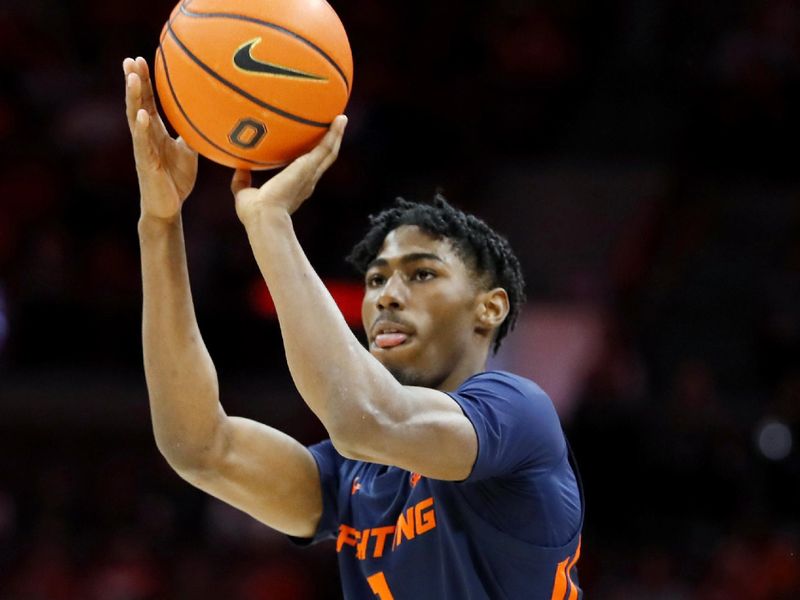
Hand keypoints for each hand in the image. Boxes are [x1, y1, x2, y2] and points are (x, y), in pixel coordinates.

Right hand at [124, 56, 197, 220]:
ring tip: (132, 78)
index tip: (142, 59)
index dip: (145, 81)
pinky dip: (142, 128)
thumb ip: (191, 133)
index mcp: (156, 131)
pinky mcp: (146, 163)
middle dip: (134, 81)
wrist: (168, 207)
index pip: (148, 101)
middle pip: (137, 103)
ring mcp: (143, 148)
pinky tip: (141, 115)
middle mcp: (146, 136)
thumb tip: (207, 116)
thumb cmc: (176, 179)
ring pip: (135, 118)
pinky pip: (142, 143)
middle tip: (130, 59)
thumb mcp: (188, 151)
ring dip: (133, 98)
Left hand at [231, 115, 347, 224]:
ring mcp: (311, 173)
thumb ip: (242, 181)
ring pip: (329, 152)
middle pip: (324, 159)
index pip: (308, 170)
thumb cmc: (255, 213)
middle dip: (330, 143)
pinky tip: (339, 119)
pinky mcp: (310, 166)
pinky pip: (326, 147)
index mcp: (296, 187)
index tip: (314, 146)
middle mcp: (307, 180)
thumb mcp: (245, 194)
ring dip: (336, 135)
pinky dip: (334, 133)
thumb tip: (239, 167)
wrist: (264, 216)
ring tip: (341, 118)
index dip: (313, 159)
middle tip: (335, 127)